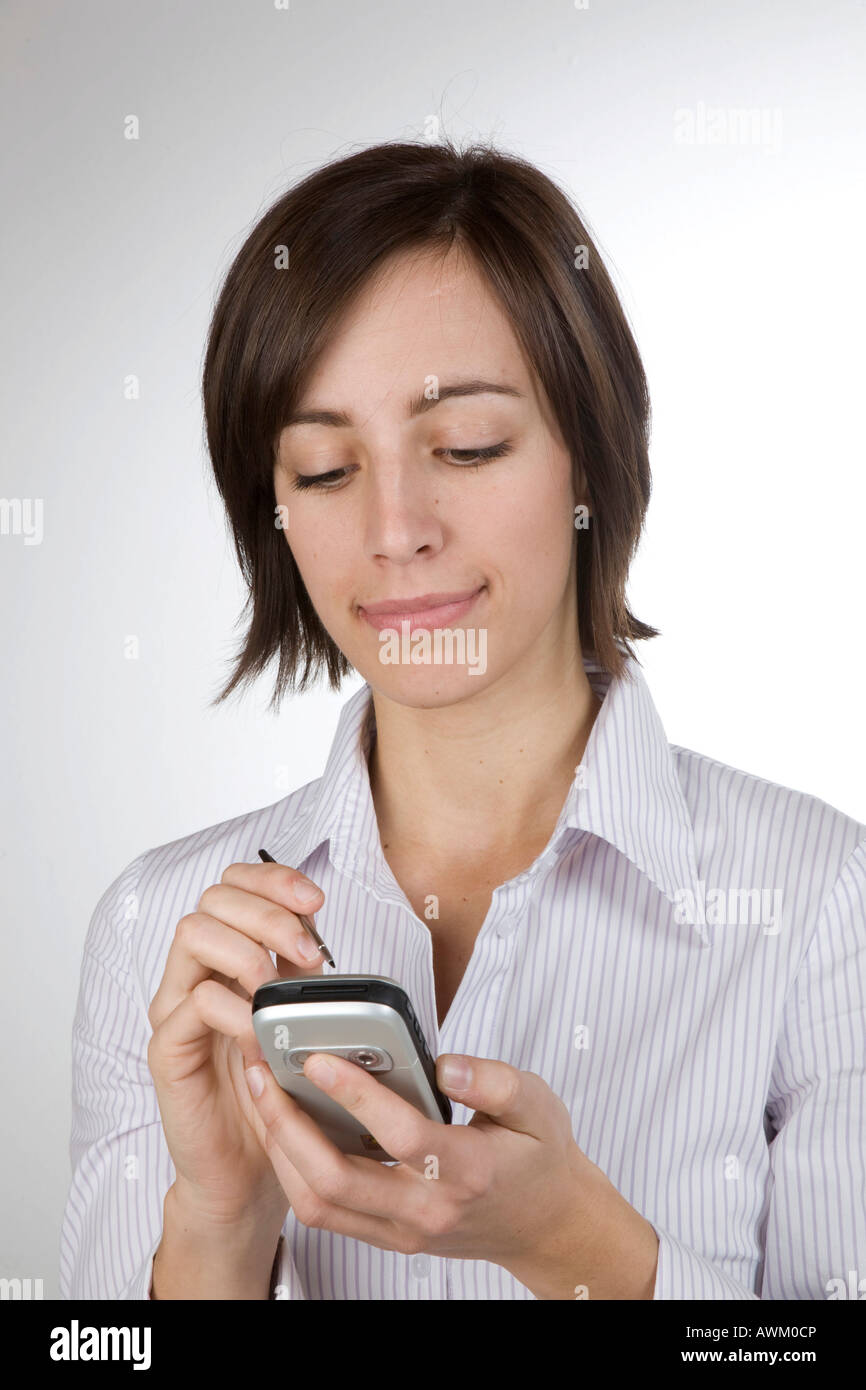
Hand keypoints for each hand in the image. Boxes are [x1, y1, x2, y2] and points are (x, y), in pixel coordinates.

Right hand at [146, 859, 327, 1230]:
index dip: (273, 879)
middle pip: (213, 899)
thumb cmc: (274, 1094)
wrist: (247, 1171)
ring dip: (249, 950)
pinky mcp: (168, 1050)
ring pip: (193, 933)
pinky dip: (236, 1009)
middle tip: (308, 951)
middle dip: (269, 911)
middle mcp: (194, 974)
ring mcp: (175, 1008)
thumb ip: (302, 979)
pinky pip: (194, 1005)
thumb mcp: (299, 1022)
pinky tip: (263, 1031)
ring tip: (280, 986)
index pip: (234, 885)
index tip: (315, 899)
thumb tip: (326, 942)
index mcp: (226, 957)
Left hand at [242, 1048, 659, 1297]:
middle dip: (288, 1124)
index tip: (319, 1058)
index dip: (356, 1096)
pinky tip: (284, 1125)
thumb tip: (445, 1065)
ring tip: (262, 1093)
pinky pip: (325, 1211)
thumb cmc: (539, 1157)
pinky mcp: (387, 1235)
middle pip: (338, 1179)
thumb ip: (495, 1081)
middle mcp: (428, 1209)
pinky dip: (294, 1169)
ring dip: (281, 1148)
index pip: (402, 1136)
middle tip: (262, 1072)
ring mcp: (403, 1229)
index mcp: (468, 1171)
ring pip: (320, 1203)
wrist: (547, 1226)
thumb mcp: (538, 1105)